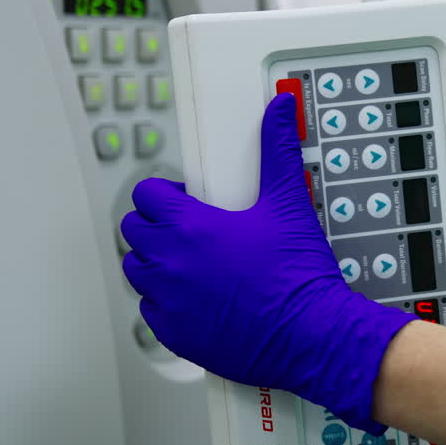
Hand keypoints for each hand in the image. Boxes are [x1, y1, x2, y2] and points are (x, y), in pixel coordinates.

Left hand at [120, 93, 415, 432]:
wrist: (311, 334)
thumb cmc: (298, 277)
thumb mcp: (289, 204)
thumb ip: (277, 151)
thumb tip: (279, 110)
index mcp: (190, 228)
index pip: (146, 195)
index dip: (165, 193)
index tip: (185, 200)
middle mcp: (170, 264)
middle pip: (134, 231)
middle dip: (156, 225)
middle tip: (188, 229)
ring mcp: (169, 301)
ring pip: (137, 271)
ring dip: (155, 262)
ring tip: (189, 263)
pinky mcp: (175, 334)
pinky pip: (150, 312)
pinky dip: (165, 302)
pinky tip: (194, 298)